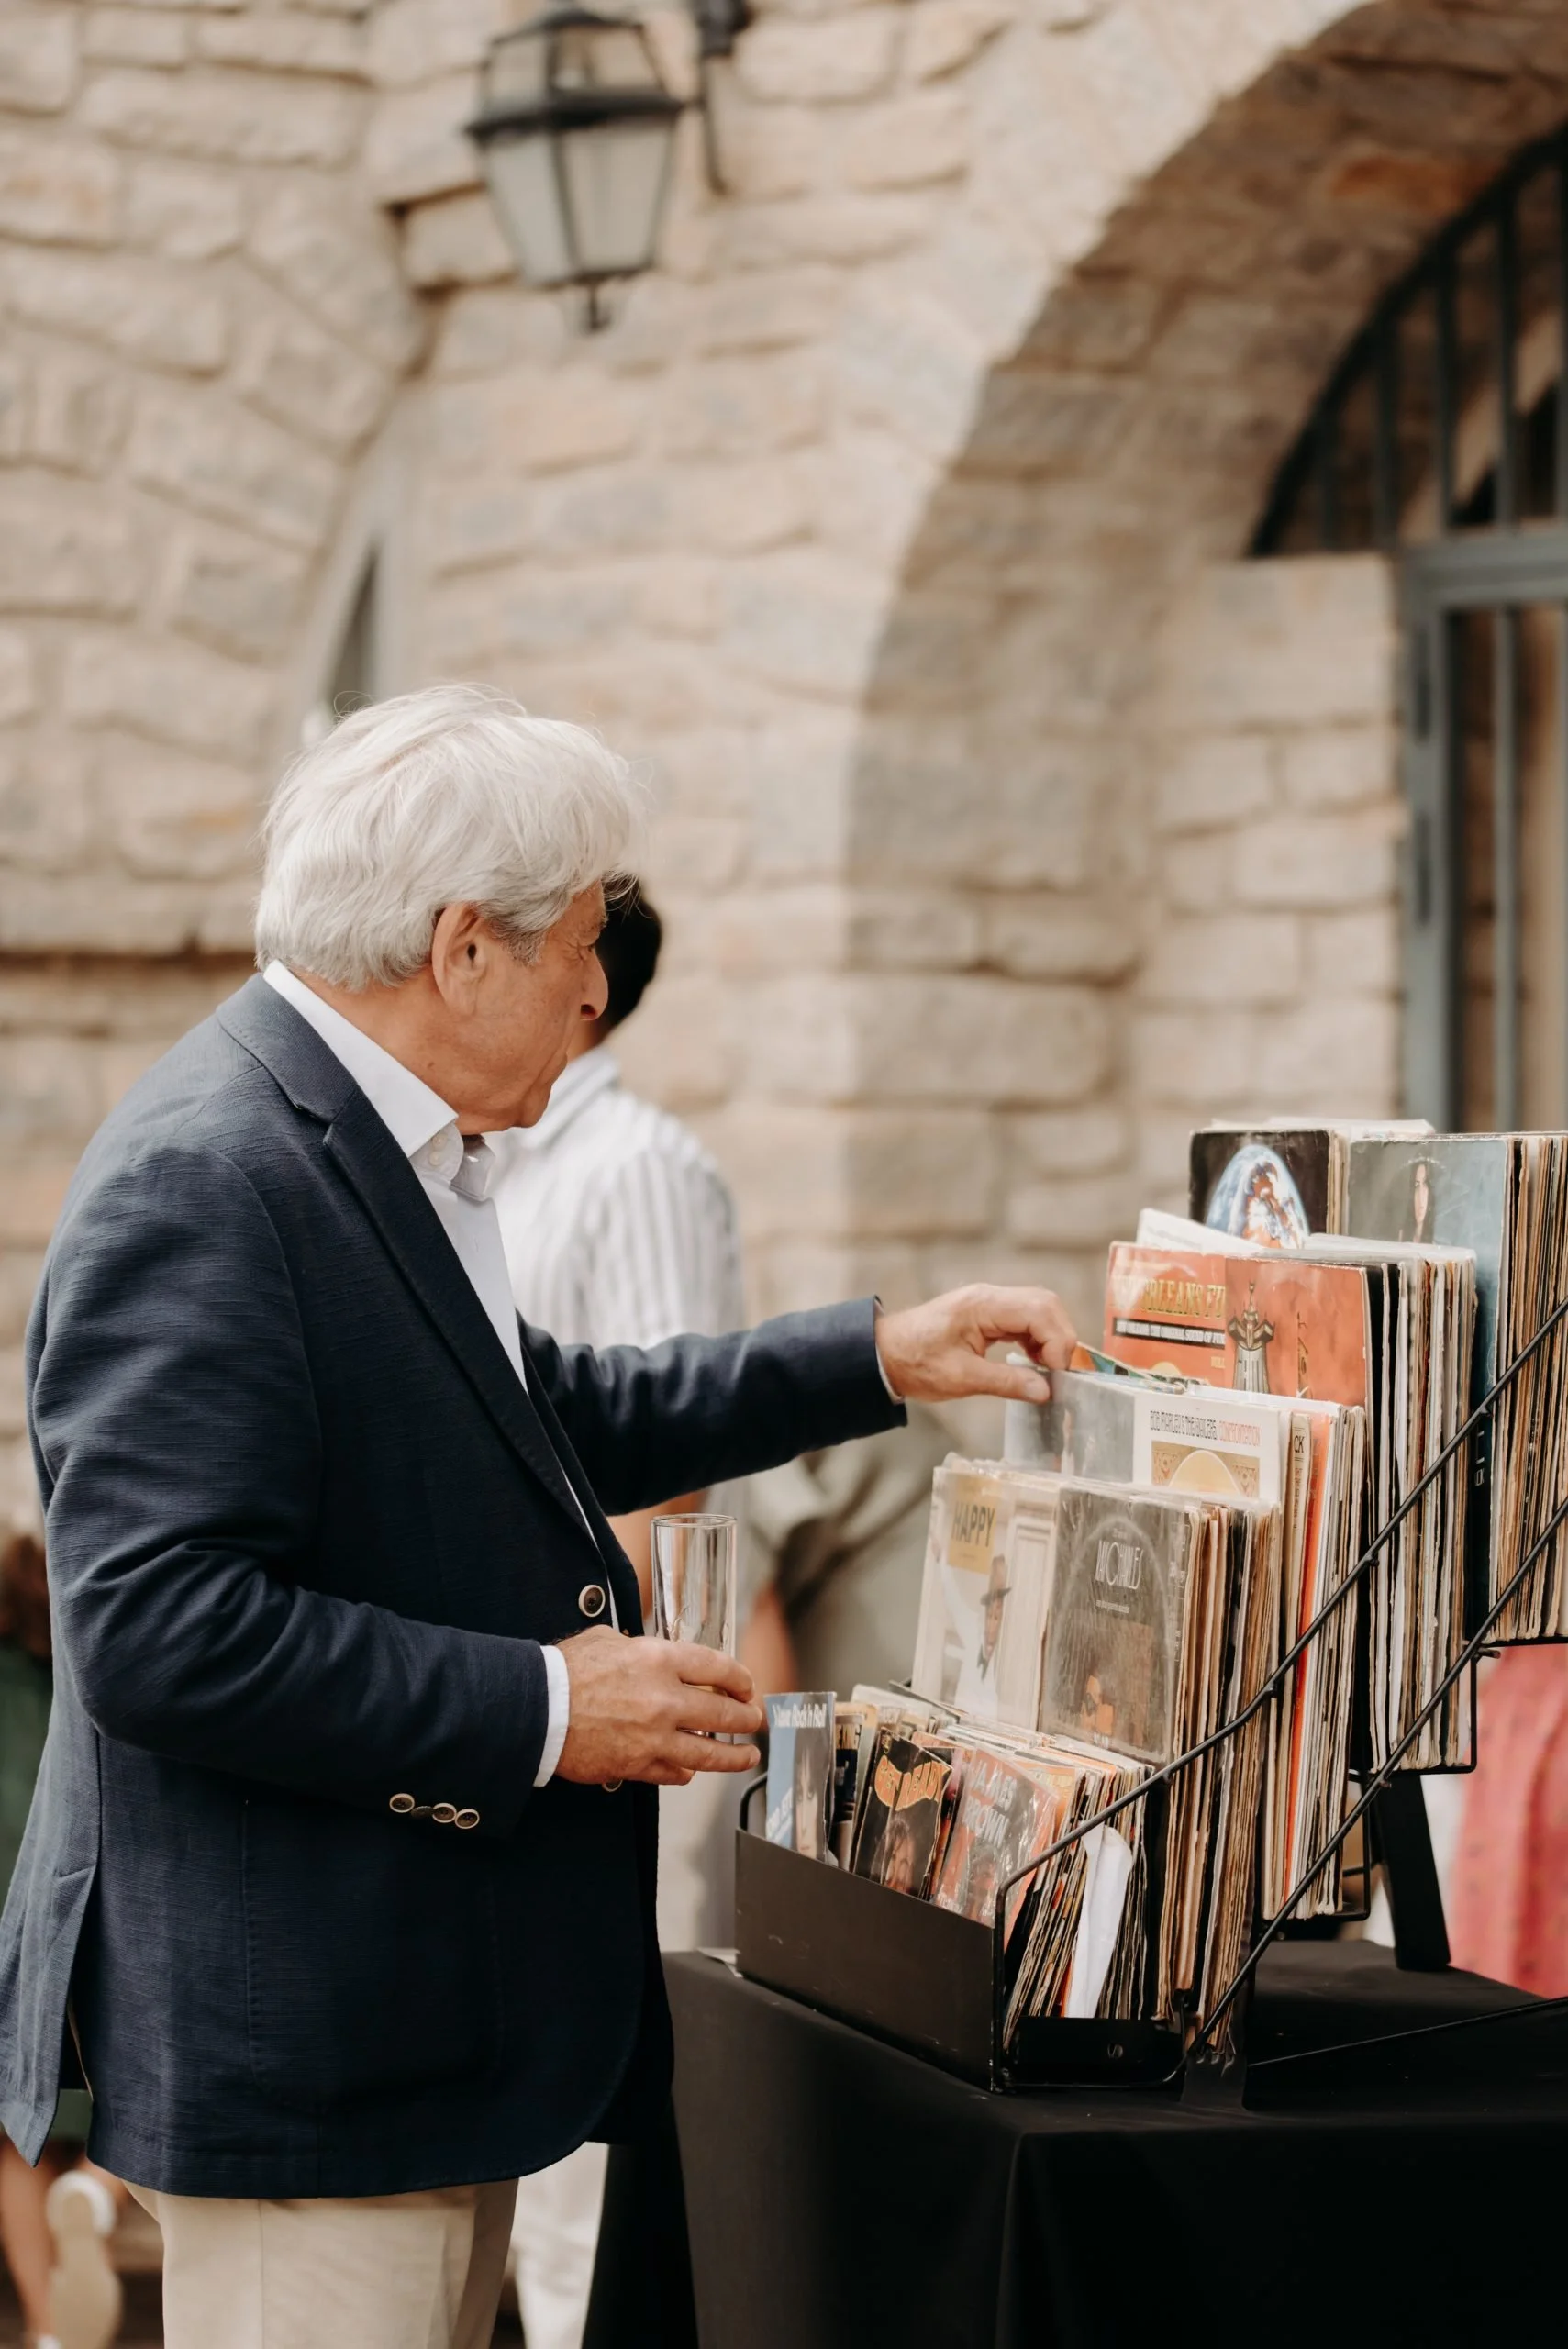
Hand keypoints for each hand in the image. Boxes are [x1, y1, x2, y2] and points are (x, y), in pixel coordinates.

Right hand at [554, 1626, 763, 1786]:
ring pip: (709, 1752)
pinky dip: (687, 1771)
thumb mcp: (606, 1640)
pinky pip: (675, 1773)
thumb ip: (639, 1650)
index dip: (740, 1678)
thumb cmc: (565, 1672)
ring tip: (747, 1756)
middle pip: (723, 1712)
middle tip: (753, 1720)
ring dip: (734, 1755)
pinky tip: (693, 1770)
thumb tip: (650, 1656)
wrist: (537, 1711)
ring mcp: (654, 1737)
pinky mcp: (638, 1765)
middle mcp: (664, 1699)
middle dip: (746, 1717)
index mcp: (659, 1660)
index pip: (718, 1668)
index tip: (746, 1685)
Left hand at [875, 1284, 1075, 1406]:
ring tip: (1046, 1370)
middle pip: (1046, 1304)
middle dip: (1059, 1337)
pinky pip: (1025, 1318)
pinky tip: (1034, 1362)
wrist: (885, 1354)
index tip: (1055, 1373)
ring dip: (1050, 1338)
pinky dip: (1037, 1338)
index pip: (1039, 1310)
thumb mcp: (962, 1378)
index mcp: (983, 1305)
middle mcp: (990, 1297)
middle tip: (1058, 1373)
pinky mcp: (988, 1314)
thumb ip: (1007, 1382)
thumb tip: (1044, 1391)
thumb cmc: (916, 1363)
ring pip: (1039, 1309)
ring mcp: (990, 1303)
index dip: (1057, 1341)